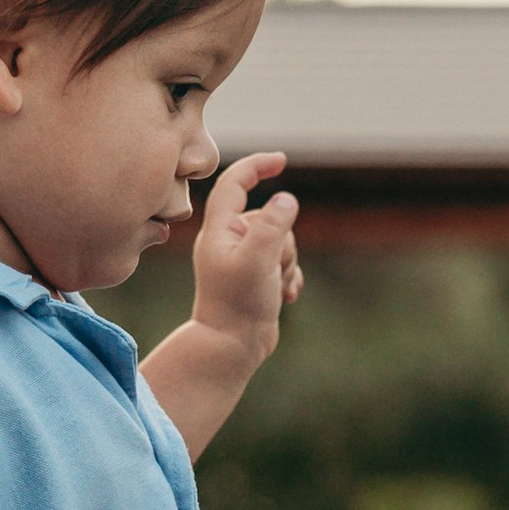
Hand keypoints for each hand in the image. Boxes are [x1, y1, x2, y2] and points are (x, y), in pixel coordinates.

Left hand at [190, 153, 302, 365]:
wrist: (231, 349)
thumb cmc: (238, 304)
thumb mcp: (258, 260)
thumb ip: (272, 225)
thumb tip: (286, 199)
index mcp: (219, 230)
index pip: (234, 183)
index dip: (257, 166)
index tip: (281, 160)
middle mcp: (227, 241)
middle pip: (268, 218)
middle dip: (283, 241)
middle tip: (270, 270)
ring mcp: (241, 260)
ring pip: (281, 242)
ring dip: (288, 263)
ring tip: (275, 288)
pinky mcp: (255, 278)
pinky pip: (283, 264)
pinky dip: (289, 278)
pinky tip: (285, 298)